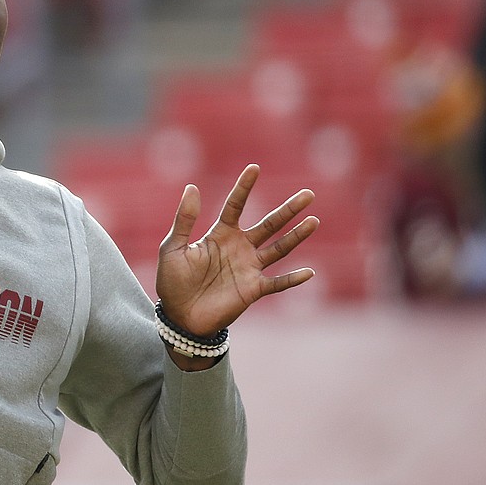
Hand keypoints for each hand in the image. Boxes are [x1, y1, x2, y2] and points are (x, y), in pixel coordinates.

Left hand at [155, 164, 318, 338]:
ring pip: (278, 249)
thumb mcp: (173, 247)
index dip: (244, 188)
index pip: (236, 205)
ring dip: (296, 236)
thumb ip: (184, 219)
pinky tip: (308, 272)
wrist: (179, 316)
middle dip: (288, 210)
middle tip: (307, 194)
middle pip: (269, 224)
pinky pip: (277, 283)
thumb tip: (192, 186)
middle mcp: (239, 248)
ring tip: (313, 220)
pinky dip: (292, 279)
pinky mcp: (253, 289)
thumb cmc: (172, 281)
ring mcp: (249, 268)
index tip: (254, 168)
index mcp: (220, 234)